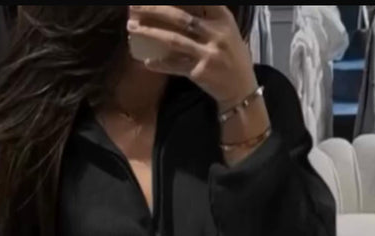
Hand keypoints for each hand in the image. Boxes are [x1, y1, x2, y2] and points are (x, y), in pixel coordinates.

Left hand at [126, 5, 255, 108]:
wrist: (242, 87)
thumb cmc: (230, 55)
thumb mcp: (225, 29)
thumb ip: (206, 15)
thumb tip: (173, 8)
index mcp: (222, 17)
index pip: (197, 0)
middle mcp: (216, 32)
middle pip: (180, 16)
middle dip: (154, 9)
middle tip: (134, 6)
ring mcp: (209, 53)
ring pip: (174, 40)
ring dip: (150, 32)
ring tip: (132, 27)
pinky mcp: (201, 72)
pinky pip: (176, 66)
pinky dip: (160, 64)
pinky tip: (146, 61)